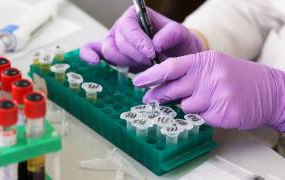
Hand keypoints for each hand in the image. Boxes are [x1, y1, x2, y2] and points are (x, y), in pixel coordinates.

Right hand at [80, 6, 201, 69]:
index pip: (128, 27)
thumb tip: (156, 42)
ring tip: (143, 63)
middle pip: (118, 41)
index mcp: (135, 16)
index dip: (138, 41)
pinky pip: (92, 50)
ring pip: (109, 52)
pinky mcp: (111, 55)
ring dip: (127, 61)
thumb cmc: (176, 44)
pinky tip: (94, 62)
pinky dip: (89, 55)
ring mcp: (114, 41)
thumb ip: (172, 34)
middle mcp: (122, 27)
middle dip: (135, 55)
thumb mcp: (181, 35)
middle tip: (152, 60)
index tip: (152, 53)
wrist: (175, 58)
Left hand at [133, 51, 284, 130]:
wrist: (269, 90)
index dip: (151, 75)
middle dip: (158, 95)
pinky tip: (216, 108)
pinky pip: (200, 117)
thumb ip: (189, 74)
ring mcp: (216, 95)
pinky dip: (204, 115)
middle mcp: (209, 76)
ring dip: (189, 106)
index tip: (138, 81)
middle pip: (172, 89)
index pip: (170, 67)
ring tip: (204, 100)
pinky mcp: (223, 113)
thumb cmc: (236, 77)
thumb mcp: (213, 66)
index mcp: (204, 61)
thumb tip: (162, 85)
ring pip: (186, 106)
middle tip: (149, 99)